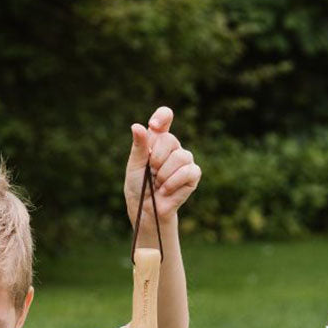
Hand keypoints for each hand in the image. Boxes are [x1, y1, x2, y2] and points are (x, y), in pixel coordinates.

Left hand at [123, 106, 201, 227]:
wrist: (146, 210)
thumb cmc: (138, 187)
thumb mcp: (134, 165)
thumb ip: (138, 146)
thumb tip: (137, 126)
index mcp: (157, 140)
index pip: (165, 117)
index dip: (162, 117)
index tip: (154, 126)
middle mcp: (173, 147)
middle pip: (169, 139)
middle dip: (156, 159)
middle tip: (151, 172)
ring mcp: (185, 160)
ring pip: (180, 156)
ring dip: (163, 174)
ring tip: (158, 184)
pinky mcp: (193, 175)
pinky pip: (187, 172)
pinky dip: (172, 183)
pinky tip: (165, 191)